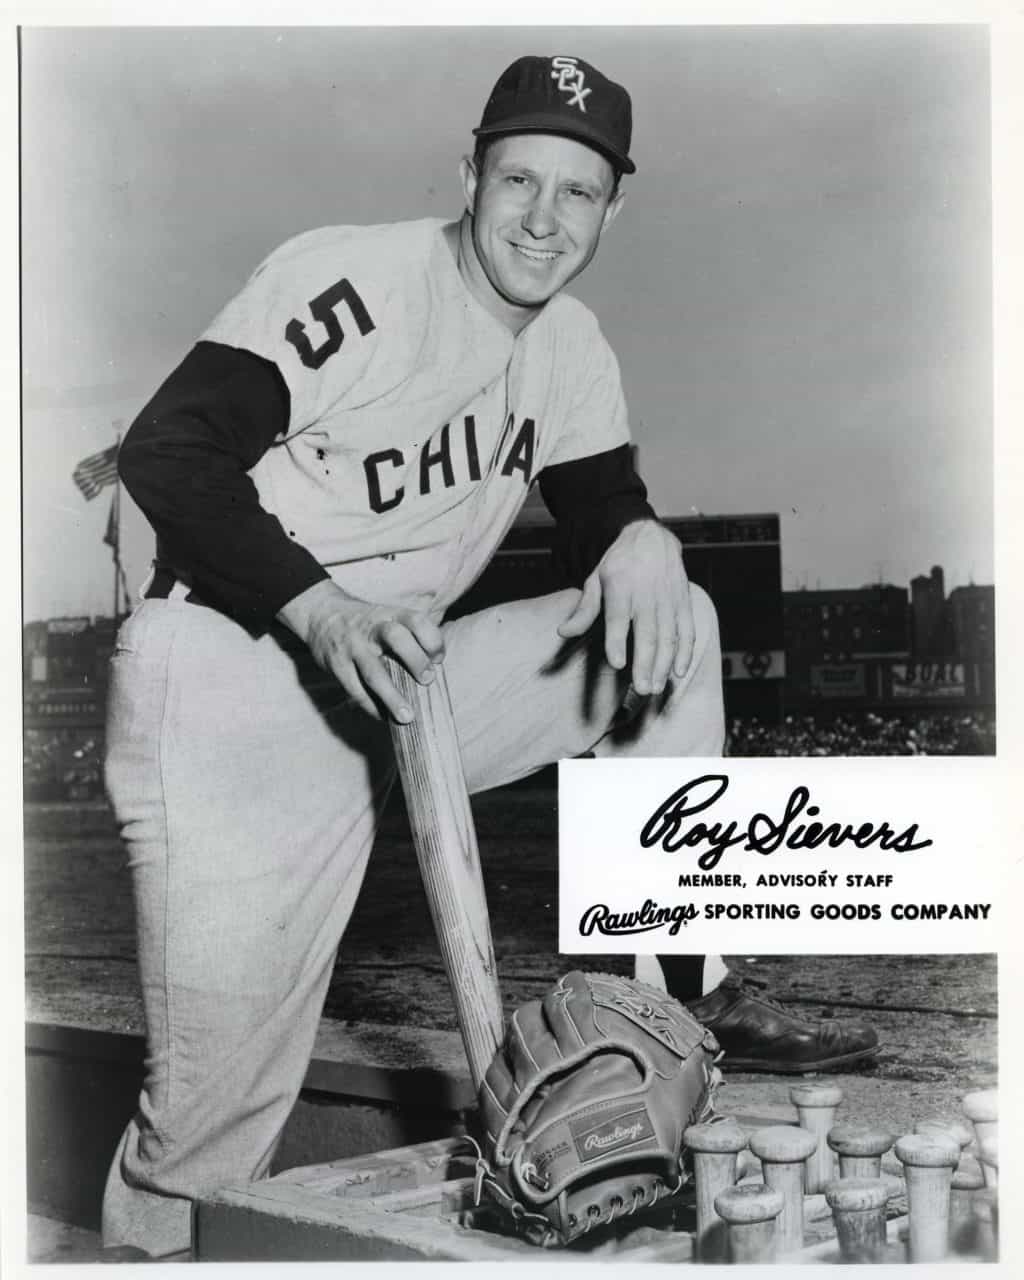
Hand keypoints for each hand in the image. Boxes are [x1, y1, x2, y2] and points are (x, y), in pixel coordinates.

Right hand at [277, 579, 444, 722]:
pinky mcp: (337, 665)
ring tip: (407, 717)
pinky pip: (356, 690)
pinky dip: (372, 706)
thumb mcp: (387, 619)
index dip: (432, 639)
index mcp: (390, 615)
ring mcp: (353, 647)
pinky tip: (384, 717)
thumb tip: (434, 673)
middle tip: (428, 680)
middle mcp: (372, 628)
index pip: (417, 621)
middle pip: (397, 638)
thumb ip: (410, 639)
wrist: (320, 615)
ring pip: (374, 672)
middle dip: (416, 660)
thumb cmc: (367, 625)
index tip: (438, 659)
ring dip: (392, 696)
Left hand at [557, 520, 694, 695]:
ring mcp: (668, 597)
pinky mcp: (684, 601)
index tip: (617, 663)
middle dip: (645, 663)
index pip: (618, 617)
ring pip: (669, 635)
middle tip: (641, 690)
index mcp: (620, 585)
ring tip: (654, 687)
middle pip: (647, 632)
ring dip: (664, 664)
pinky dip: (685, 652)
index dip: (618, 641)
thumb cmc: (618, 564)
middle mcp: (646, 592)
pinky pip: (687, 629)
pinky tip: (678, 671)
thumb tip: (563, 633)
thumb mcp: (595, 580)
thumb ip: (584, 609)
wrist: (649, 536)